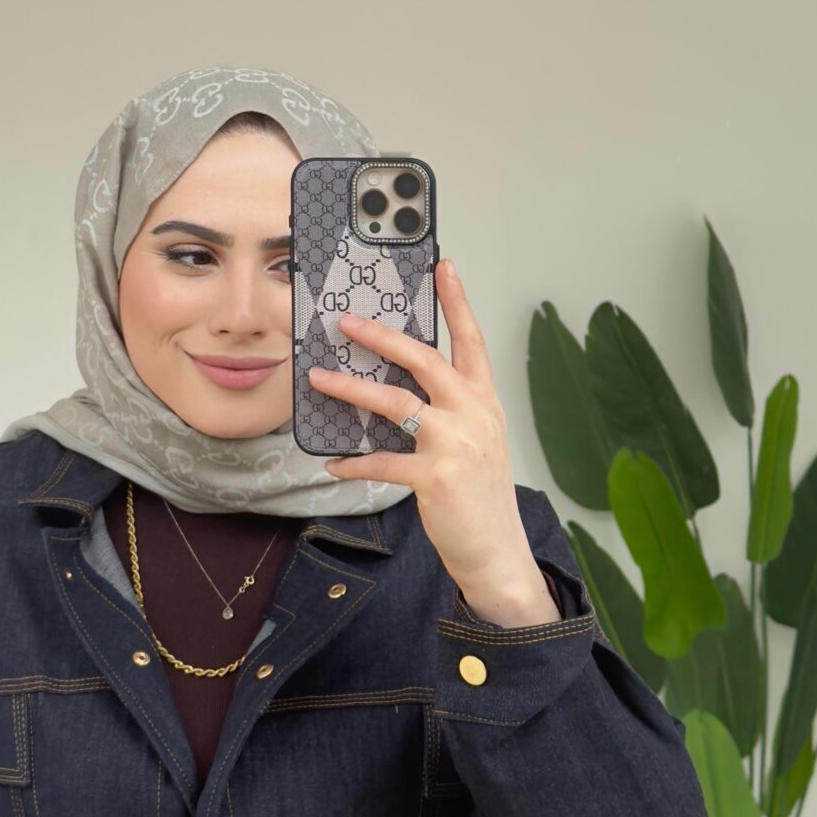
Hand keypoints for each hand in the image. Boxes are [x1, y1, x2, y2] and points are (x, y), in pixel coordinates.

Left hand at [310, 258, 557, 623]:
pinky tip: (333, 464)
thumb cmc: (479, 497)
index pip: (471, 340)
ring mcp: (456, 444)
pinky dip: (354, 463)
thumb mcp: (476, 442)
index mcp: (484, 401)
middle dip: (381, 336)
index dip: (457, 301)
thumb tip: (398, 388)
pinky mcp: (435, 477)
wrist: (497, 551)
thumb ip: (449, 411)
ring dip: (350, 389)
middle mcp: (474, 414)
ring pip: (394, 402)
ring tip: (319, 379)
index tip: (442, 265)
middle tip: (347, 322)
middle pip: (423, 359)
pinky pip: (382, 461)